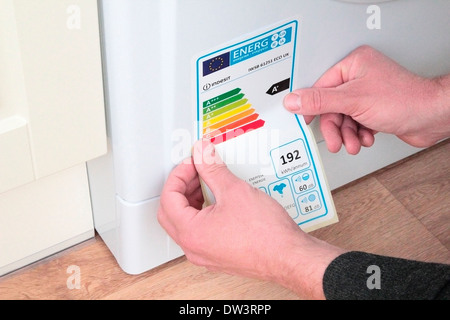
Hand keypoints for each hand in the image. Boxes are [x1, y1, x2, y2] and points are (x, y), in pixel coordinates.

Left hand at [157, 140, 344, 298]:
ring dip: (192, 200)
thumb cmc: (266, 234)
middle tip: (197, 171)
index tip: (192, 163)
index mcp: (191, 233)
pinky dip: (204, 212)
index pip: (168, 198)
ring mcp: (206, 254)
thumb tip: (201, 153)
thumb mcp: (234, 191)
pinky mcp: (219, 255)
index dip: (178, 174)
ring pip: (186, 222)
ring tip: (209, 182)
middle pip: (171, 212)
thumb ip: (212, 169)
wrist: (289, 257)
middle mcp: (194, 248)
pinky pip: (201, 232)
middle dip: (182, 187)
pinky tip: (220, 200)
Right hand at [284, 45, 448, 153]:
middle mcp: (359, 77)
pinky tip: (366, 137)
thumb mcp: (353, 100)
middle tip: (336, 141)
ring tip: (354, 143)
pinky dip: (359, 134)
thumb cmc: (403, 100)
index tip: (306, 121)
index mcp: (353, 65)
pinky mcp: (373, 109)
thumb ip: (320, 101)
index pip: (320, 87)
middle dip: (336, 128)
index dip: (313, 107)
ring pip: (343, 118)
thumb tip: (294, 100)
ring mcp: (367, 94)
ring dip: (347, 134)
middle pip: (332, 106)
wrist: (431, 118)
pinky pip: (355, 124)